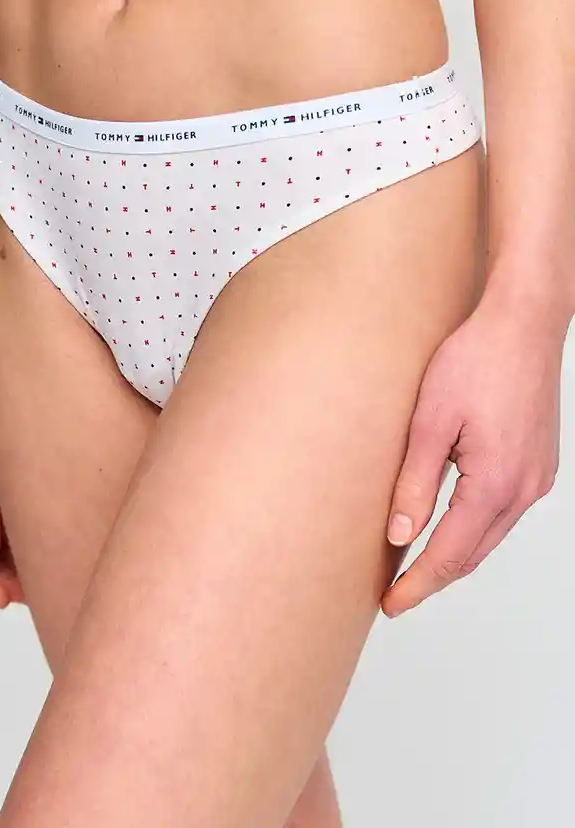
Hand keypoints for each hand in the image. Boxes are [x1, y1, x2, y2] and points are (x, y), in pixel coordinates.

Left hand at [381, 291, 565, 616]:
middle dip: (434, 578)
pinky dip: (473, 530)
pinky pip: (503, 513)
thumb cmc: (475, 360)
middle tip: (396, 595)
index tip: (390, 604)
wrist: (523, 323)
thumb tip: (399, 535)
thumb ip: (415, 483)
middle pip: (473, 554)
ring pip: (490, 536)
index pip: (449, 554)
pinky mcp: (537, 464)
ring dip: (454, 556)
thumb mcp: (430, 421)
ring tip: (415, 567)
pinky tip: (449, 527)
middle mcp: (524, 489)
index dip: (417, 583)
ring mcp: (537, 478)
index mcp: (495, 483)